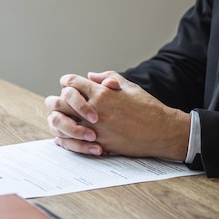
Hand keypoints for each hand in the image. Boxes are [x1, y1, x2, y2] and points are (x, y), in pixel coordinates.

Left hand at [45, 71, 189, 160]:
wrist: (162, 132)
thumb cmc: (148, 108)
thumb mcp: (129, 87)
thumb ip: (108, 78)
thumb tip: (90, 75)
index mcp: (101, 93)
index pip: (70, 82)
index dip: (66, 83)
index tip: (67, 86)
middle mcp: (94, 109)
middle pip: (59, 102)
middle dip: (56, 101)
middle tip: (57, 103)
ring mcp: (95, 128)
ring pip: (61, 123)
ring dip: (58, 120)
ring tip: (60, 119)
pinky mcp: (98, 144)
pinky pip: (72, 142)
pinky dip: (64, 139)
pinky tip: (63, 137)